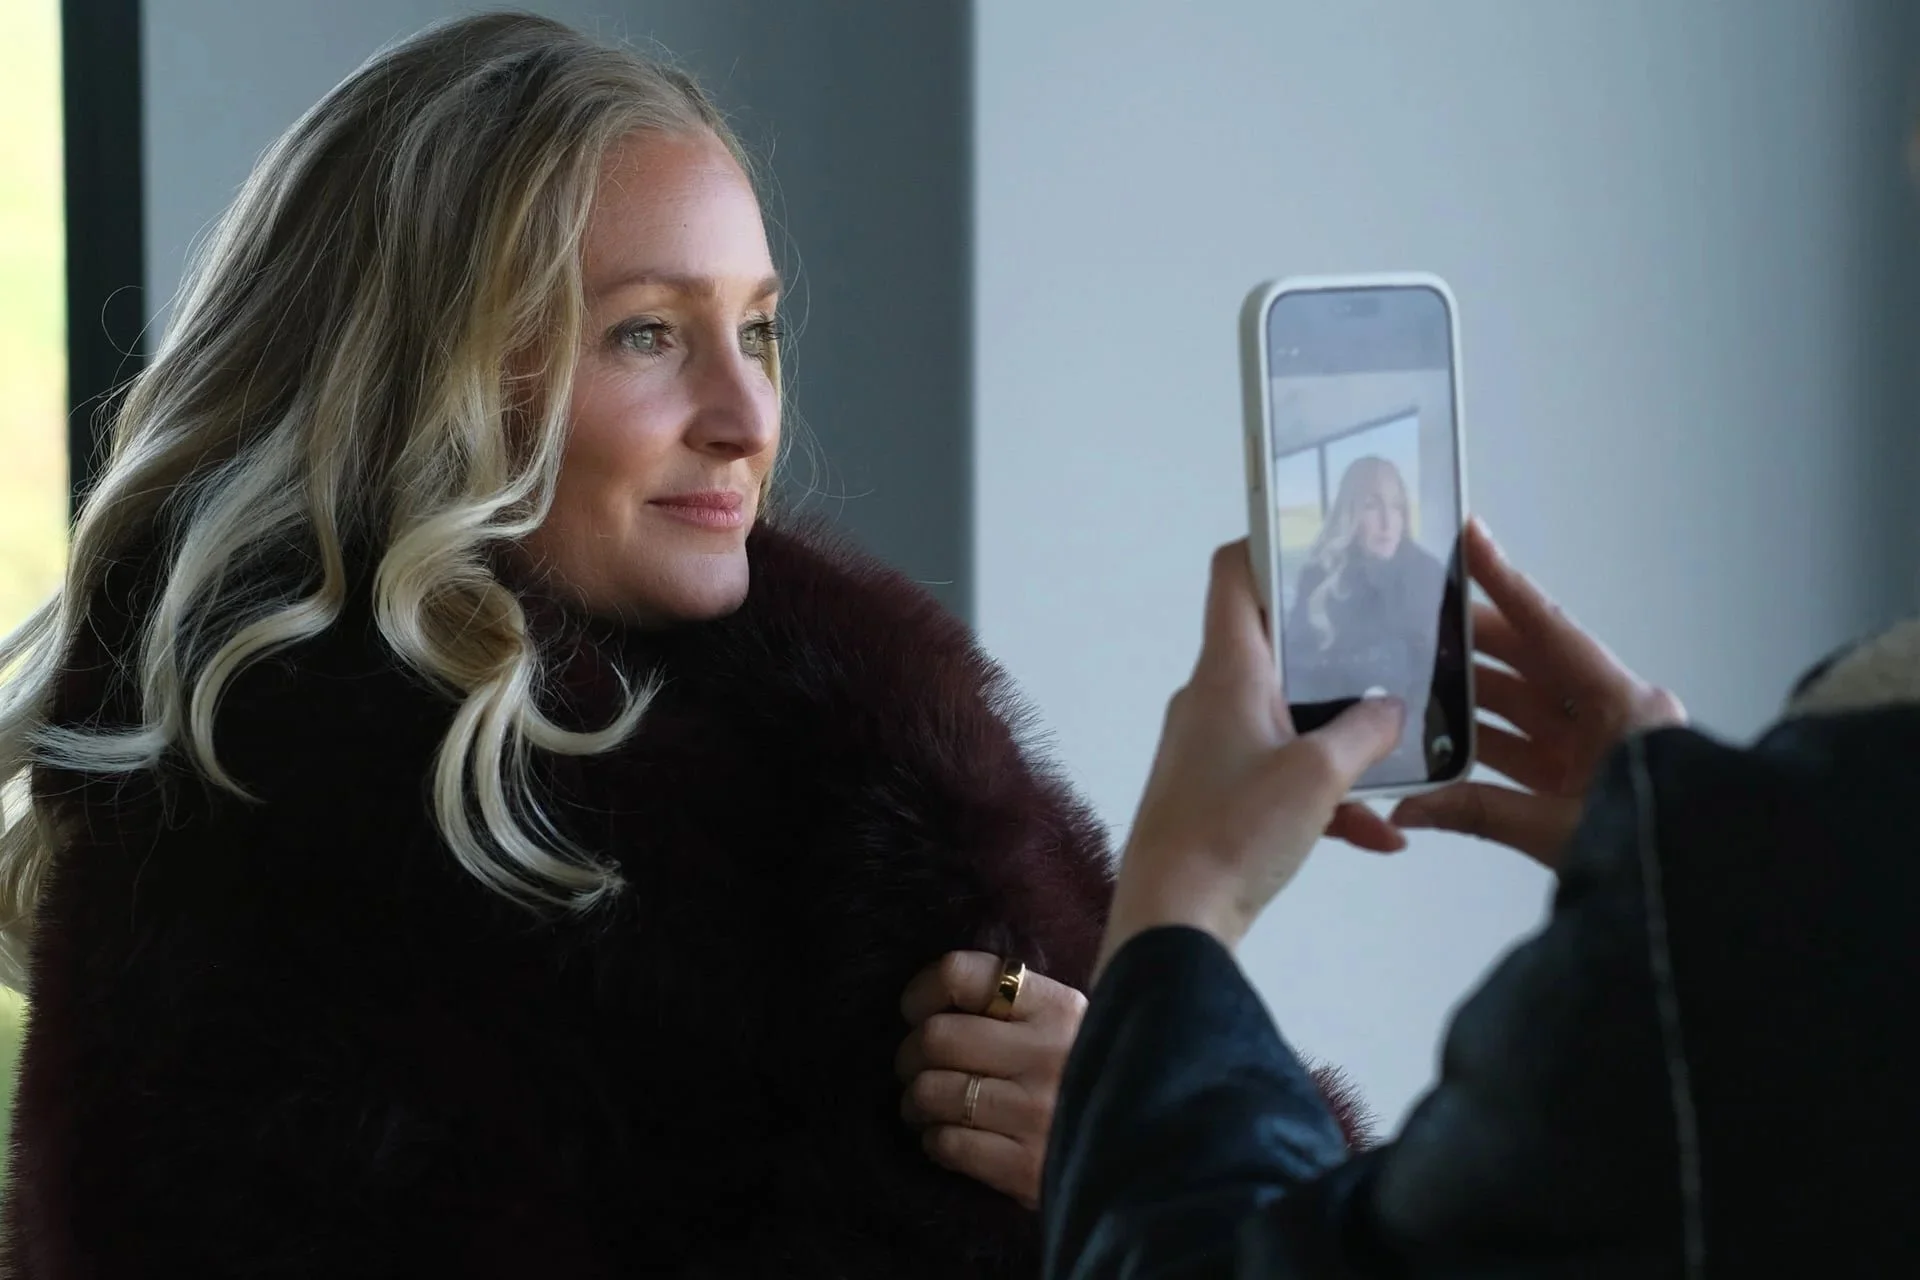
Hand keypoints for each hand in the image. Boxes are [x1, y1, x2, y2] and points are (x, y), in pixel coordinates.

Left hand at [895, 951, 1086, 1209]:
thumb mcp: (1073, 1025)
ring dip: (915, 1101)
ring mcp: (1038, 1113)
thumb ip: (1019, 1004)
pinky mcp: (1028, 1167)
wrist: (1151, 1153)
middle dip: (910, 1054)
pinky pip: (950, 1144)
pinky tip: (947, 1138)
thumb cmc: (1092, 1079)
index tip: (915, 1009)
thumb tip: (941, 992)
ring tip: (923, 1105)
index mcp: (1058, 1007)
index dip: (922, 990)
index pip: (962, 975)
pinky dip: (935, 1140)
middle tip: (914, 1066)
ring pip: (934, 1092)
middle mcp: (1048, 1054)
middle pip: (937, 1037)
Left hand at [1097, 541, 1406, 974]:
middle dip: (1333, 651)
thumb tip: (1390, 708)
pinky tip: (1375, 836)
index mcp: (1227, 671)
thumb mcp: (1320, 775)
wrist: (1172, 922)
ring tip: (1397, 757)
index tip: (1321, 542)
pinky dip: (1323, 798)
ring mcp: (1208, 750)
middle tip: (1387, 644)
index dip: (1272, 546)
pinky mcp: (1213, 799)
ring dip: (1338, 740)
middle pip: (1271, 648)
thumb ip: (1367, 732)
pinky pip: (1278, 780)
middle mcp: (1210, 700)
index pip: (1234, 575)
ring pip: (1285, 721)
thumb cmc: (1233, 833)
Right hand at [1391, 519, 1686, 866]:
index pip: (1550, 629)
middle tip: (1412, 613)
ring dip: (1466, 695)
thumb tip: (1407, 810)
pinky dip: (1480, 745)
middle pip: (1528, 660)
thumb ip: (1480, 813)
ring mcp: (1597, 747)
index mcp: (1623, 706)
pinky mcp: (1584, 779)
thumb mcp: (1561, 830)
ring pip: (1520, 704)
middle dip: (1467, 638)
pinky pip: (1523, 748)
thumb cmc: (1655, 849)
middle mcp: (1611, 715)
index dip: (1504, 581)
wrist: (1706, 894)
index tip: (1468, 534)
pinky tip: (1437, 742)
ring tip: (1409, 675)